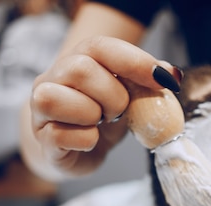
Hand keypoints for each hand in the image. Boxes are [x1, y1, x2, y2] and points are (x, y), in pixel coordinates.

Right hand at [28, 36, 180, 176]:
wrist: (80, 153)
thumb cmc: (103, 121)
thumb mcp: (128, 98)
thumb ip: (144, 84)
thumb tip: (170, 75)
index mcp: (76, 60)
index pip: (100, 47)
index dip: (134, 61)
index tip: (164, 80)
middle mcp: (52, 78)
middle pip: (79, 69)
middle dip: (112, 95)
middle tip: (119, 112)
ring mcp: (40, 108)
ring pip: (56, 98)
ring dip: (91, 115)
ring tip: (100, 123)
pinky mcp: (42, 137)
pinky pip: (60, 135)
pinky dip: (85, 140)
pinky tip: (89, 141)